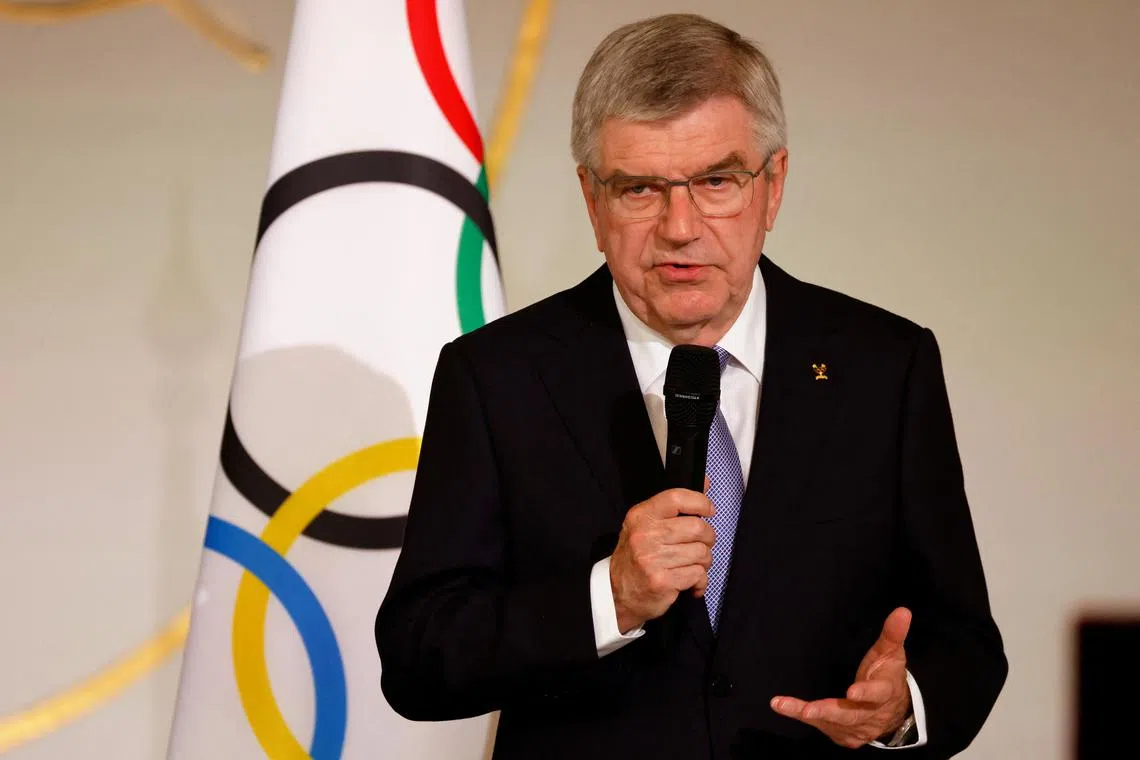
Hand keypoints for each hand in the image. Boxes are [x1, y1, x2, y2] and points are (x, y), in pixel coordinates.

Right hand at [610, 488, 715, 632]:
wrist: (617, 592)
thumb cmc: (636, 556)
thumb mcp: (647, 525)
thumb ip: (676, 506)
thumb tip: (706, 482)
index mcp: (642, 516)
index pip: (677, 498)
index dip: (700, 502)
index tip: (708, 511)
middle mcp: (645, 535)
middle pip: (697, 528)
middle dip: (707, 538)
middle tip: (701, 544)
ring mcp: (653, 559)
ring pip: (701, 553)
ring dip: (703, 561)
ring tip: (692, 565)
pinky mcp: (662, 581)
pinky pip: (698, 574)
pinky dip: (699, 580)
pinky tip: (689, 582)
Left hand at [770, 607, 912, 748]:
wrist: (895, 711)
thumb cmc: (888, 674)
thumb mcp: (891, 653)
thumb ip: (893, 634)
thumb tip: (903, 611)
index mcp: (884, 693)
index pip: (877, 693)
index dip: (865, 693)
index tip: (852, 691)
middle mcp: (870, 715)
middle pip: (849, 715)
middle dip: (826, 711)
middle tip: (806, 710)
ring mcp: (857, 728)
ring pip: (831, 723)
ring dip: (806, 714)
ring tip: (781, 705)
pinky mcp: (844, 736)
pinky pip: (823, 727)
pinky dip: (804, 718)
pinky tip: (785, 708)